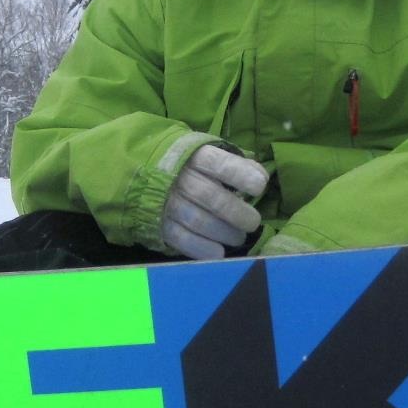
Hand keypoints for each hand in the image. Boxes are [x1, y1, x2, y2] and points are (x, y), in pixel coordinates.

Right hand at [162, 144, 268, 259]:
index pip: (220, 165)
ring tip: (238, 237)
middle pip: (212, 198)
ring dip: (225, 234)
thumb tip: (261, 177)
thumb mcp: (211, 154)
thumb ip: (237, 164)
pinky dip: (203, 249)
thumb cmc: (191, 165)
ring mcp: (167, 203)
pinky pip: (182, 240)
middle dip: (238, 213)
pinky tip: (219, 252)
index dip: (242, 176)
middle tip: (252, 222)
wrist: (147, 173)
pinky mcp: (160, 224)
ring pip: (200, 222)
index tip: (259, 187)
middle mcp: (180, 179)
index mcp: (195, 157)